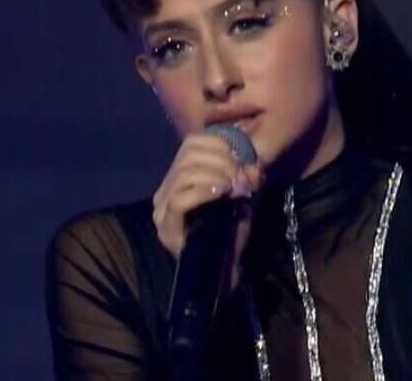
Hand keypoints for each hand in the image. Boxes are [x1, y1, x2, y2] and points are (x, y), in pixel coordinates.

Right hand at [152, 133, 264, 290]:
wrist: (225, 268)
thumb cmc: (231, 228)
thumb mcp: (242, 194)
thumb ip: (245, 175)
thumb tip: (250, 164)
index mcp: (180, 176)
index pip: (191, 144)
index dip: (219, 145)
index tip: (241, 159)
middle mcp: (165, 189)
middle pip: (188, 157)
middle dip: (221, 161)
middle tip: (241, 176)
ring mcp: (162, 209)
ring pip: (184, 175)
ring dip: (216, 176)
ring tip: (235, 187)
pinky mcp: (165, 227)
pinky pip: (180, 200)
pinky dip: (204, 191)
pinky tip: (222, 193)